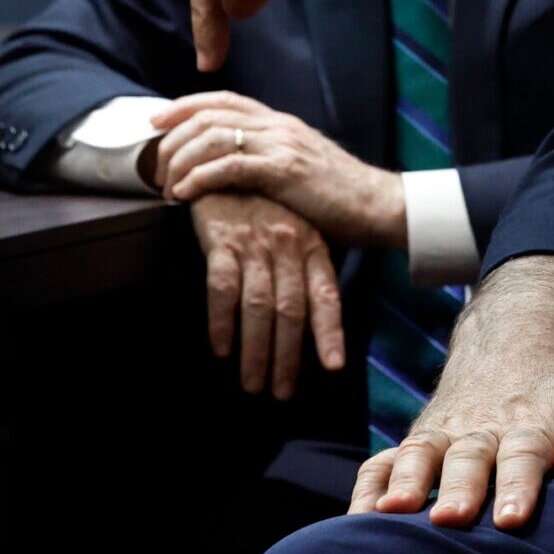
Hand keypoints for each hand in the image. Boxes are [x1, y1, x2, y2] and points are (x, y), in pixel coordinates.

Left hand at [153, 91, 405, 247]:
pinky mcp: (284, 170)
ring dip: (179, 162)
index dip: (183, 106)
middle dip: (171, 140)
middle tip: (155, 168)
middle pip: (208, 115)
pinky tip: (184, 195)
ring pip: (212, 137)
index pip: (224, 99)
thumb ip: (271, 158)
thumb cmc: (340, 195)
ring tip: (167, 188)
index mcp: (282, 122)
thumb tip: (235, 169)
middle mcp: (279, 126)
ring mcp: (282, 145)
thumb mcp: (302, 165)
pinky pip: (228, 167)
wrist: (379, 205)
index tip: (155, 122)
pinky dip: (198, 179)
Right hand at [188, 192, 345, 399]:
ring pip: (260, 305)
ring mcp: (256, 243)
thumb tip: (313, 317)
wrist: (230, 161)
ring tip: (252, 384)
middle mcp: (289, 246)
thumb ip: (305, 268)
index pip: (326, 294)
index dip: (330, 331)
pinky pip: (223, 286)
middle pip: (292, 310)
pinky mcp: (223, 240)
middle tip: (281, 392)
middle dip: (288, 356)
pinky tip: (221, 348)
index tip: (333, 365)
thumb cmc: (266, 205)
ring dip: (256, 349)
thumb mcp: (296, 230)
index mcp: (313, 245)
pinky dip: (222, 320)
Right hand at [351, 258, 553, 528]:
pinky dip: (367, 486)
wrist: (512, 341)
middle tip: (451, 519)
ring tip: (392, 512)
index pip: (524, 456)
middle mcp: (481, 428)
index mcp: (528, 425)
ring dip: (405, 482)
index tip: (513, 518)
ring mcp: (442, 432)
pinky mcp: (416, 437)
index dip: (519, 486)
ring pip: (420, 454)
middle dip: (458, 489)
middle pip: (468, 459)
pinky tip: (360, 516)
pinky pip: (382, 461)